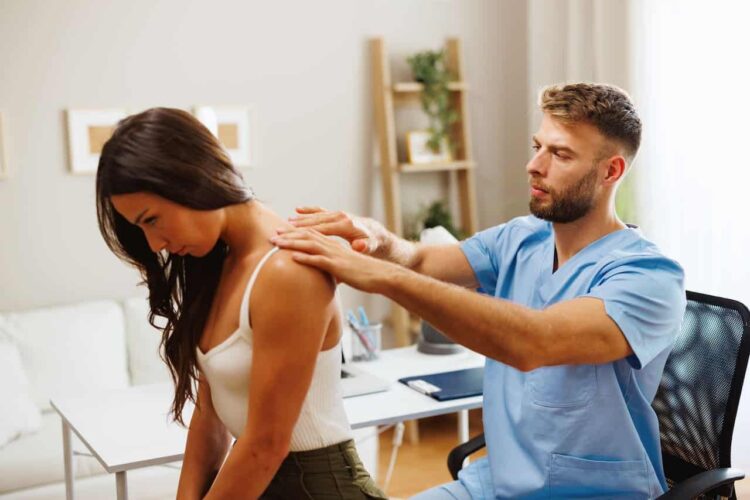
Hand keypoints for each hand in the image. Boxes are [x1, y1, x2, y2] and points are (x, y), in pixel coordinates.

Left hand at [270, 228, 393, 293]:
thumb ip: (332, 269)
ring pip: (309, 245)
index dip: (295, 232)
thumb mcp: (344, 270)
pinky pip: (319, 261)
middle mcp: (333, 247)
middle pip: (307, 236)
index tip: (281, 232)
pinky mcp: (338, 266)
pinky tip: (293, 258)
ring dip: (291, 243)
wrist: (381, 276)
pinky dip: (305, 258)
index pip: (312, 235)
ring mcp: (335, 256)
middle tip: (272, 234)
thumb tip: (323, 277)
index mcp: (334, 246)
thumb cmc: (364, 275)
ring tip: (276, 243)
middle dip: (288, 235)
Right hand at [280, 207, 383, 255]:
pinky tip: (297, 210)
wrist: (378, 234)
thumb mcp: (370, 246)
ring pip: (315, 216)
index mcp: (345, 225)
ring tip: (285, 223)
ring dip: (300, 219)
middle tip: (280, 230)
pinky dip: (308, 211)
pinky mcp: (336, 215)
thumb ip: (363, 247)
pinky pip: (320, 211)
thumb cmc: (372, 243)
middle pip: (314, 222)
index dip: (305, 233)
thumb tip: (358, 245)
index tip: (291, 236)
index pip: (321, 229)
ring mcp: (338, 214)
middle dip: (297, 226)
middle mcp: (340, 216)